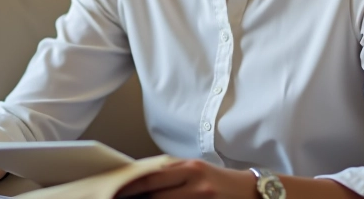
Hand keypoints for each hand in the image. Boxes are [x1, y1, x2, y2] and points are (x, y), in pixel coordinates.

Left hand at [116, 159, 257, 198]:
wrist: (250, 192)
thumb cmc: (218, 180)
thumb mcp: (196, 169)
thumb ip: (170, 173)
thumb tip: (139, 179)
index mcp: (190, 167)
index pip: (151, 178)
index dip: (129, 188)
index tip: (113, 193)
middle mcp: (196, 183)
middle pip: (156, 197)